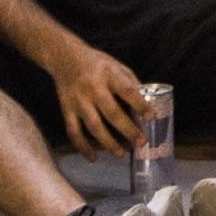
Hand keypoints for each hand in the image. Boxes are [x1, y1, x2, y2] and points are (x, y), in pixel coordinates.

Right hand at [42, 43, 159, 161]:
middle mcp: (92, 87)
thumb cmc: (97, 63)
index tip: (151, 117)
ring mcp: (77, 100)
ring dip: (108, 142)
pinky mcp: (66, 109)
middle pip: (111, 112)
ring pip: (93, 126)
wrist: (65, 58)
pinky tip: (94, 157)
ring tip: (121, 154)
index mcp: (108, 74)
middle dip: (128, 129)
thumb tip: (146, 105)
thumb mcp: (116, 65)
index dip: (139, 104)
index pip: (127, 90)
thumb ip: (130, 83)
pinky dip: (83, 147)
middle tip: (141, 142)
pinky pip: (74, 132)